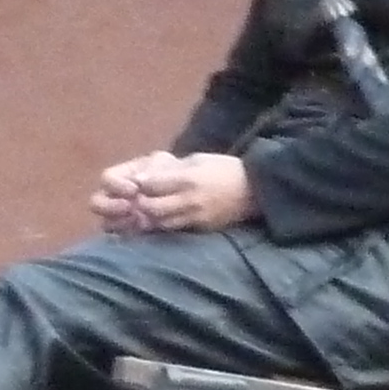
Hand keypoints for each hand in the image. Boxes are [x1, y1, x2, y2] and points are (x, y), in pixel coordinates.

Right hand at [90, 154, 173, 232]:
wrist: (190, 191)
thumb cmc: (177, 173)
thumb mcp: (169, 168)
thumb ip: (156, 174)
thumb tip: (140, 183)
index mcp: (122, 175)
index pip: (107, 178)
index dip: (116, 185)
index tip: (134, 190)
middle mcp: (116, 197)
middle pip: (97, 203)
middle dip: (110, 207)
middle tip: (130, 209)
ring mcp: (122, 216)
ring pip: (107, 224)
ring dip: (120, 223)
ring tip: (141, 221)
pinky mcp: (132, 232)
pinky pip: (122, 237)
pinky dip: (132, 234)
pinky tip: (147, 231)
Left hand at [97, 153, 254, 235]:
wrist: (254, 189)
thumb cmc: (224, 169)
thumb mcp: (197, 160)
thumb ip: (172, 170)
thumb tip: (145, 178)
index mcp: (188, 178)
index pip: (152, 185)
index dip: (139, 185)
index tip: (134, 184)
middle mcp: (190, 200)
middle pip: (152, 207)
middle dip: (140, 204)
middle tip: (135, 201)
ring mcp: (196, 217)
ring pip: (161, 222)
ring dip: (149, 218)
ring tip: (144, 212)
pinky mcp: (201, 228)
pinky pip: (175, 229)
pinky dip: (163, 226)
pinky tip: (159, 221)